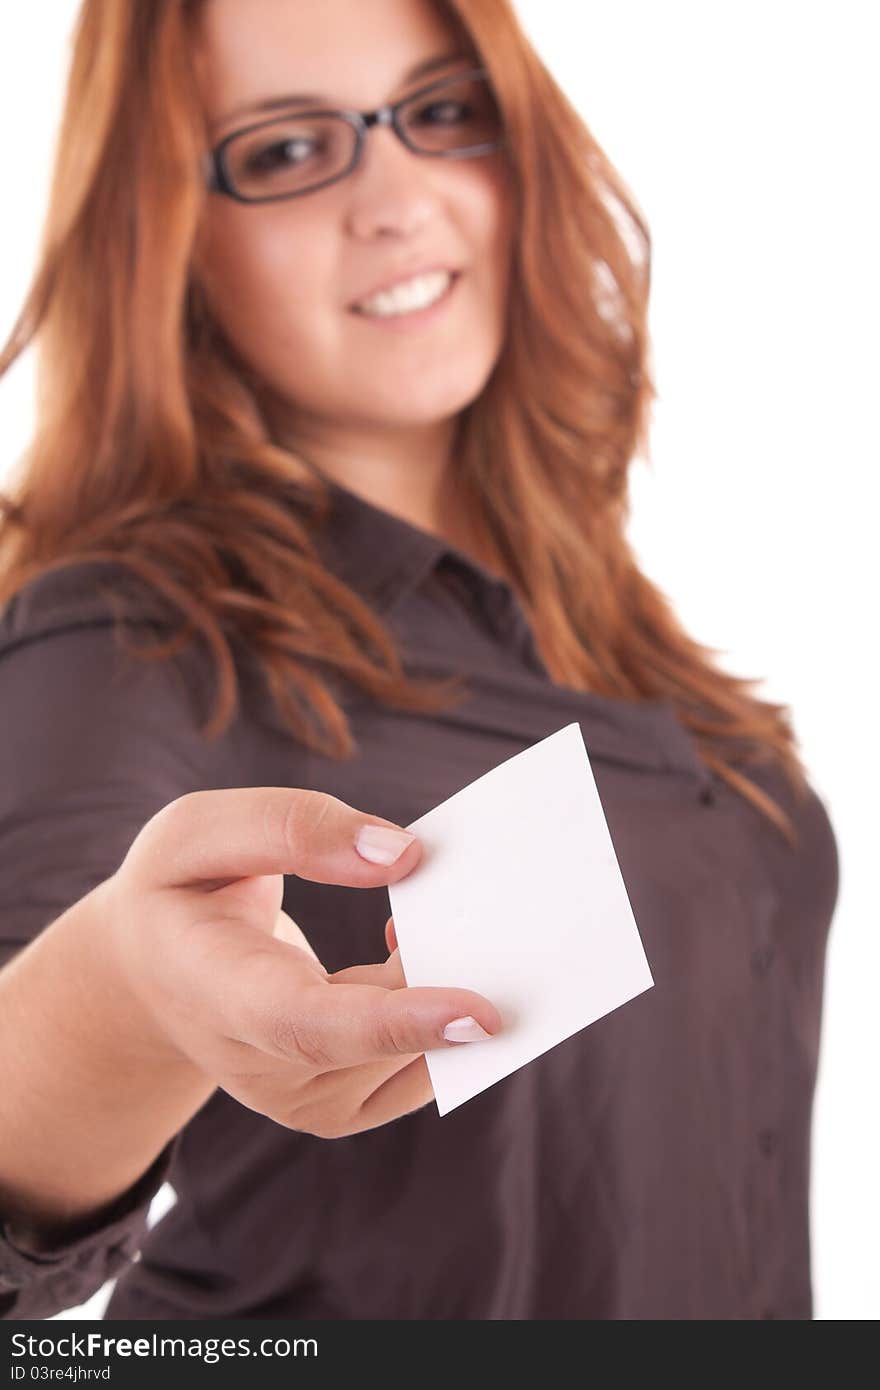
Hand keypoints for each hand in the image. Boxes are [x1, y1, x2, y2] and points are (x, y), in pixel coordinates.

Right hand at [98, 788, 500, 1136]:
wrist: (149, 975)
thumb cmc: (178, 892)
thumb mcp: (197, 832)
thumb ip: (293, 828)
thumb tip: (404, 855)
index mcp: (214, 993)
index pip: (307, 1025)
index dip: (396, 1023)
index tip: (481, 1013)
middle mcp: (257, 1067)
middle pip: (380, 1040)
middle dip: (453, 979)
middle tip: (506, 912)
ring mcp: (299, 1099)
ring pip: (414, 1053)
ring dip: (450, 983)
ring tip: (442, 917)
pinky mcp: (336, 1107)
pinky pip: (421, 1067)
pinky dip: (446, 1013)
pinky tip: (421, 953)